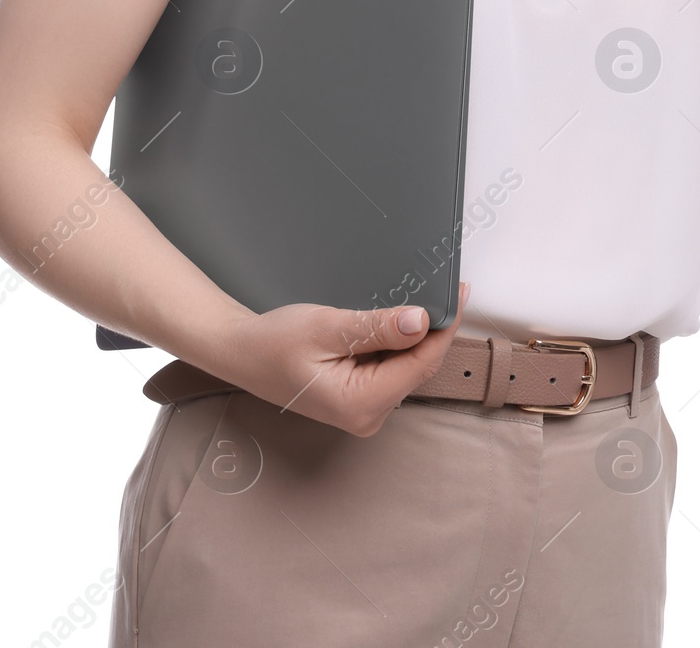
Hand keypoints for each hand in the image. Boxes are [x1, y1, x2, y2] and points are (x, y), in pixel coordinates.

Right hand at [212, 281, 471, 436]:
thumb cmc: (274, 342)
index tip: (459, 292)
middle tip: (443, 285)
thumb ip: (376, 327)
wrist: (240, 353)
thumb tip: (420, 322)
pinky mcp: (359, 399)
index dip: (445, 327)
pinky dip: (395, 343)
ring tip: (415, 297)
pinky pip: (390, 368)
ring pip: (406, 366)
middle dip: (431, 328)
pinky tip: (391, 321)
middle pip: (417, 365)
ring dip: (412, 335)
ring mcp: (364, 410)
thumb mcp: (328, 327)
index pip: (421, 362)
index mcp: (361, 403)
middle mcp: (368, 415)